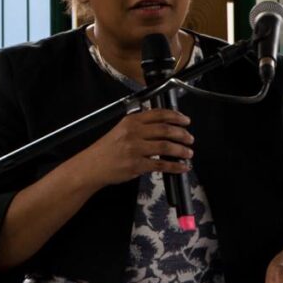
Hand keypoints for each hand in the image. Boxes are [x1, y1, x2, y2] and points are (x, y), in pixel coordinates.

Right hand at [68, 109, 192, 188]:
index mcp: (131, 121)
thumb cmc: (106, 149)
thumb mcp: (120, 129)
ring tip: (189, 153)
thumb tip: (162, 125)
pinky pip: (161, 165)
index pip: (158, 114)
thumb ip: (138, 125)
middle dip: (182, 134)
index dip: (176, 116)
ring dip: (181, 150)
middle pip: (165, 130)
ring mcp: (135, 149)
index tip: (186, 120)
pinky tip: (182, 167)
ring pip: (165, 147)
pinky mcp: (136, 165)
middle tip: (190, 138)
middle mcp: (134, 132)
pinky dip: (175, 166)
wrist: (92, 166)